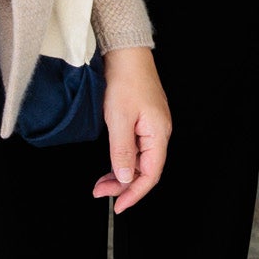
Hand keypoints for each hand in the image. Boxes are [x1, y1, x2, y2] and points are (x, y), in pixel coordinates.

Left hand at [95, 45, 170, 212]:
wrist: (126, 53)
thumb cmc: (125, 80)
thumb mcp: (119, 119)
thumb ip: (122, 152)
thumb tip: (125, 179)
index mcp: (158, 134)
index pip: (150, 174)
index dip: (135, 193)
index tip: (118, 206)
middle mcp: (159, 132)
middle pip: (145, 169)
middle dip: (123, 185)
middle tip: (100, 192)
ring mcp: (151, 126)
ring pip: (139, 160)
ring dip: (121, 174)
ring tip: (101, 182)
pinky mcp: (143, 121)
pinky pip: (136, 148)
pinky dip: (122, 159)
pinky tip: (110, 164)